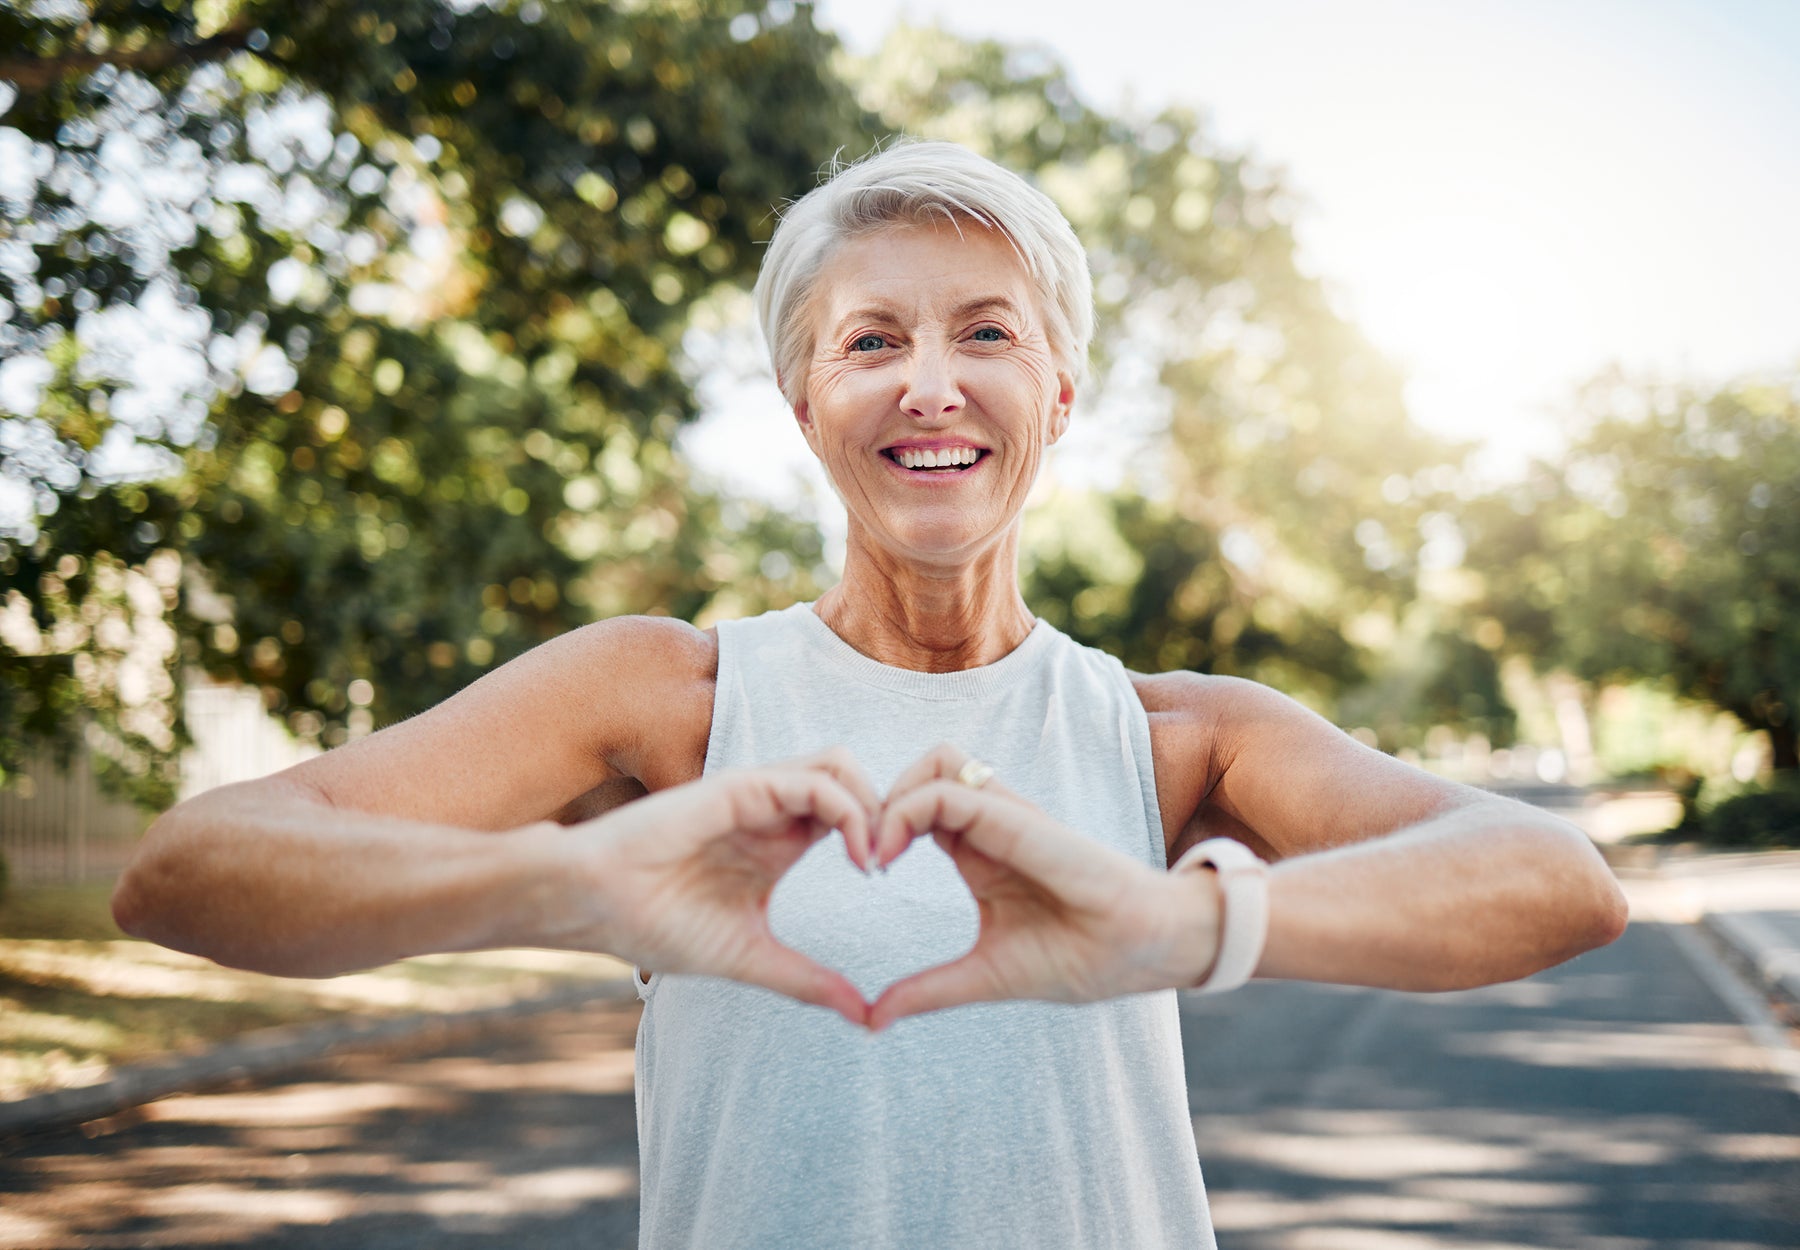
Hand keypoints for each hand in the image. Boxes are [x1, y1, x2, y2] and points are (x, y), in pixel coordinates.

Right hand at [563, 748, 880, 1026]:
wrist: (595, 905)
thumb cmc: (656, 925)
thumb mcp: (751, 958)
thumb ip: (808, 980)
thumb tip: (865, 1017)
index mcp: (778, 844)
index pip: (850, 816)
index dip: (882, 838)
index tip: (888, 886)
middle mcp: (773, 812)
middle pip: (855, 780)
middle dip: (890, 813)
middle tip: (892, 864)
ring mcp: (758, 795)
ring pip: (840, 765)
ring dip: (873, 804)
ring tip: (875, 859)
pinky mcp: (742, 787)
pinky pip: (814, 781)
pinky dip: (848, 810)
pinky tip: (855, 855)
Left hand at [867, 744, 1220, 1030]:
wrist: (1146, 951)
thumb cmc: (1081, 958)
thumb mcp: (984, 976)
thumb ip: (928, 990)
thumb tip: (872, 1019)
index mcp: (979, 853)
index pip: (918, 809)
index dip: (881, 828)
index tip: (863, 872)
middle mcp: (990, 825)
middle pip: (921, 772)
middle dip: (878, 801)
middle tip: (860, 855)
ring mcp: (1005, 816)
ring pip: (934, 761)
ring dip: (893, 795)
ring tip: (875, 850)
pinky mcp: (1017, 819)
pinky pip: (950, 790)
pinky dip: (909, 809)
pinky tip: (890, 853)